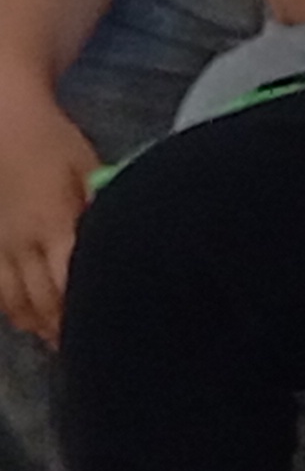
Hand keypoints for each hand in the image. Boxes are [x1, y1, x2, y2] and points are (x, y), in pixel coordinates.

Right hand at [0, 86, 96, 342]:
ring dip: (38, 325)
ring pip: (14, 302)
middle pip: (41, 300)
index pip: (67, 281)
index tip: (106, 327)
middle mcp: (21, 243)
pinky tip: (30, 320)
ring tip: (61, 341)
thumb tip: (126, 232)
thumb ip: (104, 203)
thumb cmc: (54, 144)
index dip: (83, 309)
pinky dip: (14, 310)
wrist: (3, 126)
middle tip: (88, 344)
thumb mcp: (89, 168)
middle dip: (62, 326)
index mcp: (53, 224)